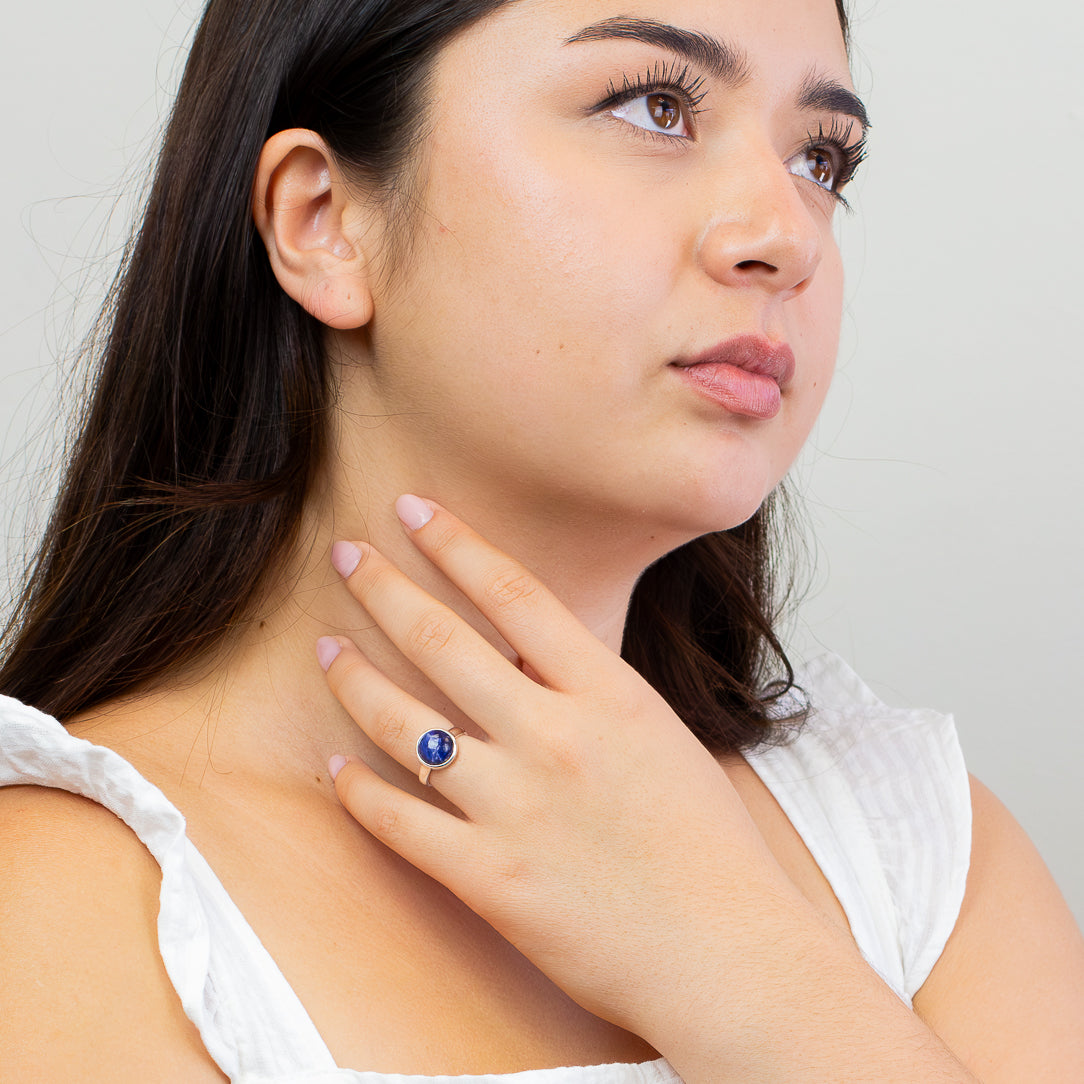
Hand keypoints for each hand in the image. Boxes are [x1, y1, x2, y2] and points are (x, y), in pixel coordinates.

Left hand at [318, 496, 799, 1037]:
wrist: (729, 954)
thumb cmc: (709, 846)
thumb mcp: (661, 736)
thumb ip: (594, 690)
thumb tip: (526, 654)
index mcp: (608, 694)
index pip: (514, 593)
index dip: (454, 543)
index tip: (413, 509)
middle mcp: (555, 737)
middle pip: (444, 640)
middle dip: (383, 586)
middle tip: (346, 552)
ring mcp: (517, 808)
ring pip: (404, 726)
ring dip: (354, 679)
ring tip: (327, 650)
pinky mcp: (489, 879)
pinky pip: (399, 822)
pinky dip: (360, 790)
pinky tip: (338, 766)